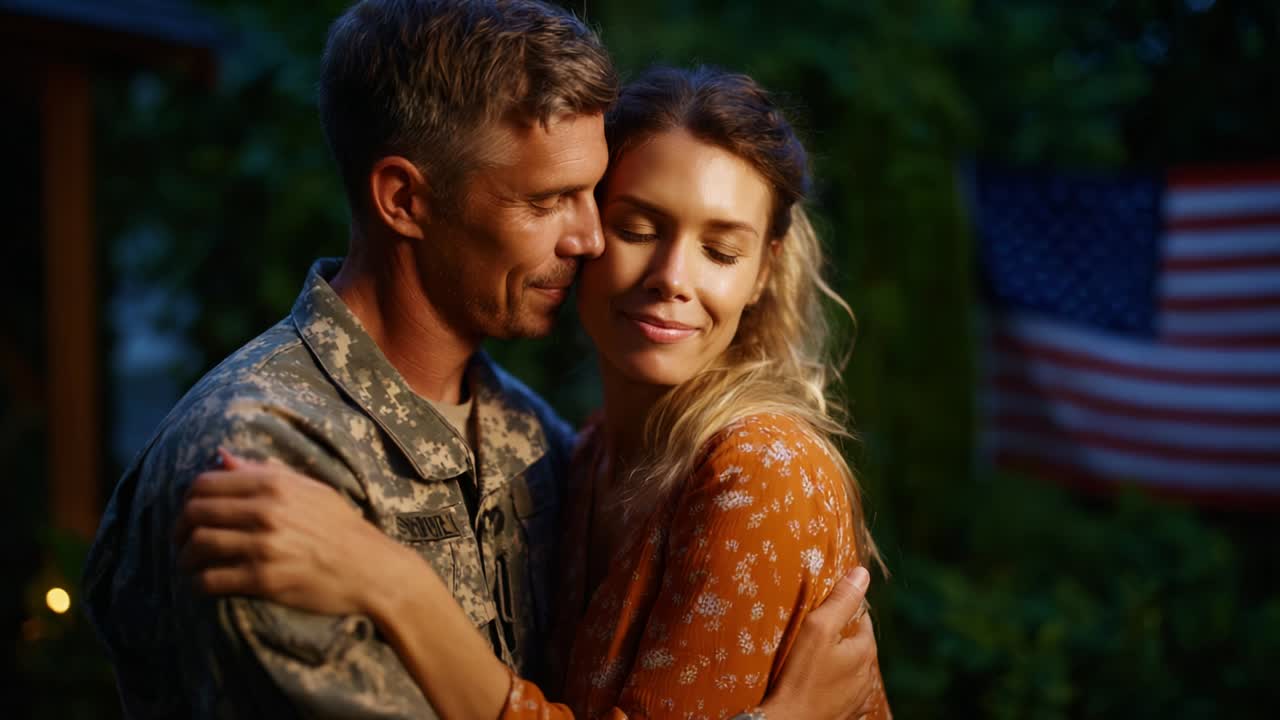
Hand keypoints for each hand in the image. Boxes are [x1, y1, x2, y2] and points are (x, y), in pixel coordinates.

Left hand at [175, 449, 412, 615]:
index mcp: (274, 484)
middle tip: (181, 542)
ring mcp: (263, 546)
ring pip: (197, 547)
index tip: (190, 514)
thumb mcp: (310, 489)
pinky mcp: (263, 580)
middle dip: (179, 529)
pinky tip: (203, 584)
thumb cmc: (340, 527)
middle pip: (194, 513)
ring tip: (189, 564)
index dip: (187, 499)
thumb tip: (222, 457)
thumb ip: (264, 472)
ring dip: (185, 558)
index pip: (205, 484)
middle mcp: (265, 512)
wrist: (370, 568)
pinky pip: (211, 580)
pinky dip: (198, 583)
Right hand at [757, 567, 883, 719]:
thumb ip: (841, 600)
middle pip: (858, 644)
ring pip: (853, 669)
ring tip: (815, 655)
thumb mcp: (818, 629)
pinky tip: (820, 681)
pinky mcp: (845, 714)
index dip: (845, 609)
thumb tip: (862, 572)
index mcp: (865, 652)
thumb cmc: (800, 676)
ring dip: (840, 660)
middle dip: (842, 635)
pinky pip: (845, 691)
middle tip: (815, 630)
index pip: (862, 619)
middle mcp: (867, 677)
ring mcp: (858, 699)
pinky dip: (836, 683)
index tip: (824, 607)